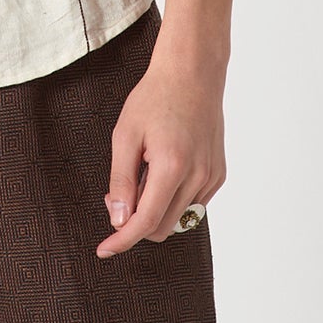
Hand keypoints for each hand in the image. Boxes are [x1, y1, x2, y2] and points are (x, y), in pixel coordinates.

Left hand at [96, 41, 225, 256]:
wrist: (192, 73)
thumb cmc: (155, 98)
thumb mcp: (125, 134)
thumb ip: (121, 180)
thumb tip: (118, 219)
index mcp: (172, 166)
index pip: (146, 222)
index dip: (123, 239)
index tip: (104, 250)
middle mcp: (198, 177)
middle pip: (162, 227)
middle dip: (135, 220)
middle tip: (117, 194)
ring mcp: (211, 177)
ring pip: (177, 217)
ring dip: (154, 207)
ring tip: (142, 171)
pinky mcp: (218, 174)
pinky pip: (191, 203)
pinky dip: (172, 197)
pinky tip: (163, 167)